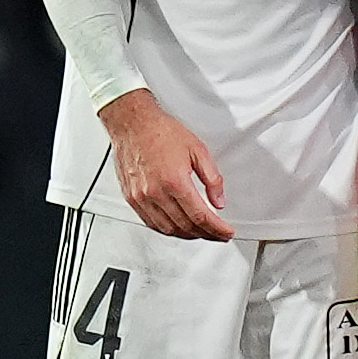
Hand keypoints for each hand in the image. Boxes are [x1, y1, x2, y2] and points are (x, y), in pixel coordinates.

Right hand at [100, 89, 232, 239]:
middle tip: (217, 233)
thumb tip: (218, 200)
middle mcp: (156, 193)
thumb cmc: (161, 132)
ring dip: (187, 235)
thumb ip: (212, 178)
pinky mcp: (131, 198)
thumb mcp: (197, 150)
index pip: (200, 216)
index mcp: (174, 181)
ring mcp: (141, 198)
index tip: (225, 232)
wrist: (133, 123)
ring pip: (168, 229)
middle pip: (185, 226)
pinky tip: (177, 226)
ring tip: (200, 232)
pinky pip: (151, 223)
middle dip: (205, 234)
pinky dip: (167, 229)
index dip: (216, 229)